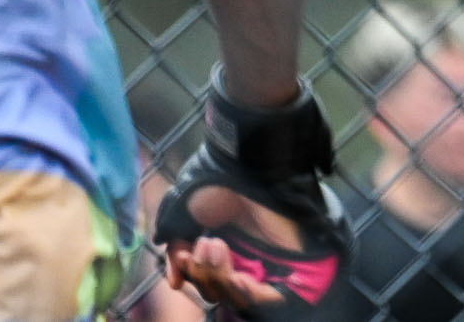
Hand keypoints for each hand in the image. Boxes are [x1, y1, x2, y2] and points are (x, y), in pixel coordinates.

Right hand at [160, 185, 305, 311]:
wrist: (247, 164)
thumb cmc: (217, 184)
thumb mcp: (185, 216)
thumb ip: (177, 248)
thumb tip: (176, 283)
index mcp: (223, 250)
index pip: (205, 281)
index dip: (192, 275)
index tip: (184, 256)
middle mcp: (244, 260)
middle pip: (218, 292)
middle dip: (203, 274)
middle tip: (205, 244)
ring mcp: (265, 264)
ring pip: (237, 298)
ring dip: (218, 278)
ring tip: (217, 245)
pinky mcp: (287, 267)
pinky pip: (267, 298)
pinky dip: (246, 294)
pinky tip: (235, 277)